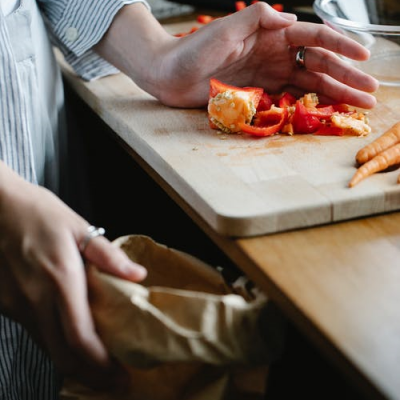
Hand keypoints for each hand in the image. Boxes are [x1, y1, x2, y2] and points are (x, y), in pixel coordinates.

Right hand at [0, 162, 146, 388]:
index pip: (80, 337)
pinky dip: (54, 344)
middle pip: (62, 354)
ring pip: (46, 348)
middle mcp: (35, 299)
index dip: (100, 363)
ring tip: (96, 367)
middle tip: (111, 381)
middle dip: (88, 374)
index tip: (119, 375)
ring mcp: (16, 304)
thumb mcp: (78, 227)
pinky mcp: (5, 303)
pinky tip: (69, 340)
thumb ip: (108, 255)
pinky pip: (33, 332)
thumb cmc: (38, 213)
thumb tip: (137, 275)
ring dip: (72, 362)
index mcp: (60, 279)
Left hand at [96, 2, 377, 108]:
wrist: (170, 75)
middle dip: (346, 77)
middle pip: (319, 64)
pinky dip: (309, 105)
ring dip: (335, 94)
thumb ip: (258, 18)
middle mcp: (275, 54)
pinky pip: (290, 99)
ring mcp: (269, 75)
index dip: (341, 46)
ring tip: (359, 106)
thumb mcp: (225, 28)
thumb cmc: (193, 49)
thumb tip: (291, 19)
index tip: (364, 57)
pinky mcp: (259, 94)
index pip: (314, 38)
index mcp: (272, 34)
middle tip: (371, 92)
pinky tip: (327, 112)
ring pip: (309, 84)